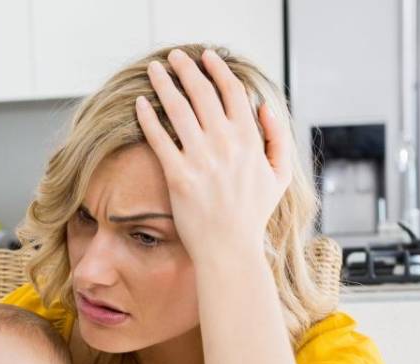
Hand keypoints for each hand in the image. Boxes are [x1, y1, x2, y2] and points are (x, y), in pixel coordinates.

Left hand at [135, 48, 292, 263]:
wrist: (230, 251)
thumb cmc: (253, 216)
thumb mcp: (280, 176)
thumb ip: (277, 138)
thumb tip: (263, 107)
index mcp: (249, 140)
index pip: (232, 91)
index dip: (217, 69)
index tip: (206, 57)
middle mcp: (225, 144)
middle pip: (202, 92)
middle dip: (186, 68)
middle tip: (175, 56)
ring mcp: (200, 159)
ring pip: (178, 108)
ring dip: (164, 83)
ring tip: (154, 69)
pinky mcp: (178, 176)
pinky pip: (159, 139)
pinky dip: (148, 118)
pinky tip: (140, 103)